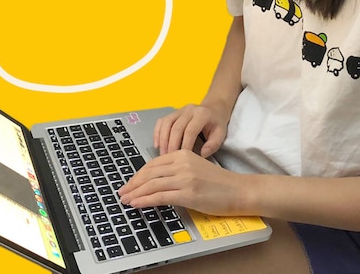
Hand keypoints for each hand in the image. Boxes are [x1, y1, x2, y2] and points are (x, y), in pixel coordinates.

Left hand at [118, 150, 250, 216]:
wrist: (238, 190)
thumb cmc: (218, 183)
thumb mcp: (195, 168)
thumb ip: (177, 170)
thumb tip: (155, 181)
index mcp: (183, 154)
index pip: (153, 164)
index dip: (138, 175)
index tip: (130, 183)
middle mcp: (182, 163)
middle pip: (149, 173)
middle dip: (133, 184)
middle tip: (122, 192)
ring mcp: (184, 178)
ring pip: (152, 185)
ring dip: (135, 193)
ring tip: (126, 200)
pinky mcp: (188, 193)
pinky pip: (160, 197)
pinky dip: (145, 200)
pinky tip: (137, 204)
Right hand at [154, 103, 228, 156]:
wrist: (214, 108)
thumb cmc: (216, 122)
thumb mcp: (221, 133)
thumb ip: (213, 145)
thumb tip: (201, 154)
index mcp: (202, 114)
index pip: (190, 130)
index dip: (185, 144)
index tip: (183, 157)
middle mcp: (189, 110)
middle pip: (176, 127)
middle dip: (171, 144)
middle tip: (169, 158)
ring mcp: (179, 110)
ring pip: (166, 124)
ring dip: (163, 140)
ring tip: (163, 154)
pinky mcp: (173, 113)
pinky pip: (161, 121)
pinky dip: (157, 133)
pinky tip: (157, 144)